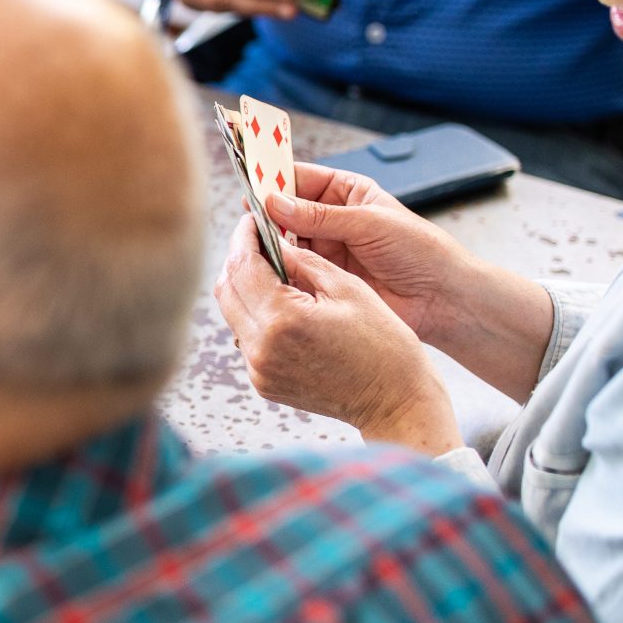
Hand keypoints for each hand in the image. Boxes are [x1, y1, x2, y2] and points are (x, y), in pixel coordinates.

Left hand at [213, 218, 460, 454]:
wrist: (395, 401)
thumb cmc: (383, 343)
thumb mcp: (347, 288)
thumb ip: (302, 259)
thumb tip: (272, 239)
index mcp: (282, 319)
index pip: (242, 265)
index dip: (243, 237)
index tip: (251, 220)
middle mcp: (261, 347)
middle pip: (226, 290)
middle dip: (238, 259)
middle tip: (257, 241)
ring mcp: (259, 369)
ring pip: (232, 314)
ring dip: (244, 288)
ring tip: (269, 270)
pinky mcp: (263, 383)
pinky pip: (245, 338)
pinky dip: (254, 316)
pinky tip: (278, 305)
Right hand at [262, 164, 472, 343]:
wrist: (441, 298)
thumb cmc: (419, 251)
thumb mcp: (369, 223)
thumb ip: (319, 215)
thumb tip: (274, 201)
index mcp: (347, 192)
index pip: (301, 177)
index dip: (274, 176)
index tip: (249, 177)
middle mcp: (332, 219)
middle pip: (286, 208)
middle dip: (267, 211)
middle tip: (247, 214)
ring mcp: (326, 249)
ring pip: (285, 239)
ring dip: (270, 240)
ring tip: (254, 241)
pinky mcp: (325, 277)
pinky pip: (293, 268)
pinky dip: (279, 267)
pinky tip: (268, 266)